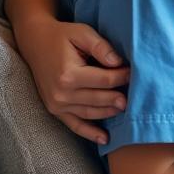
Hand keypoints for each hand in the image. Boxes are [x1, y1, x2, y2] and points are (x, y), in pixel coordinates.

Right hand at [17, 16, 129, 144]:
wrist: (35, 42)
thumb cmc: (62, 36)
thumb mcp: (83, 34)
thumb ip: (102, 47)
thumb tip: (119, 63)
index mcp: (68, 75)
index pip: (105, 81)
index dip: (123, 77)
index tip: (134, 72)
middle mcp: (61, 94)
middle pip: (100, 99)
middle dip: (120, 97)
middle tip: (138, 95)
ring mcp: (56, 105)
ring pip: (91, 113)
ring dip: (110, 113)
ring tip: (128, 109)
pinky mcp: (55, 110)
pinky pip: (75, 125)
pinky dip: (90, 133)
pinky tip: (106, 139)